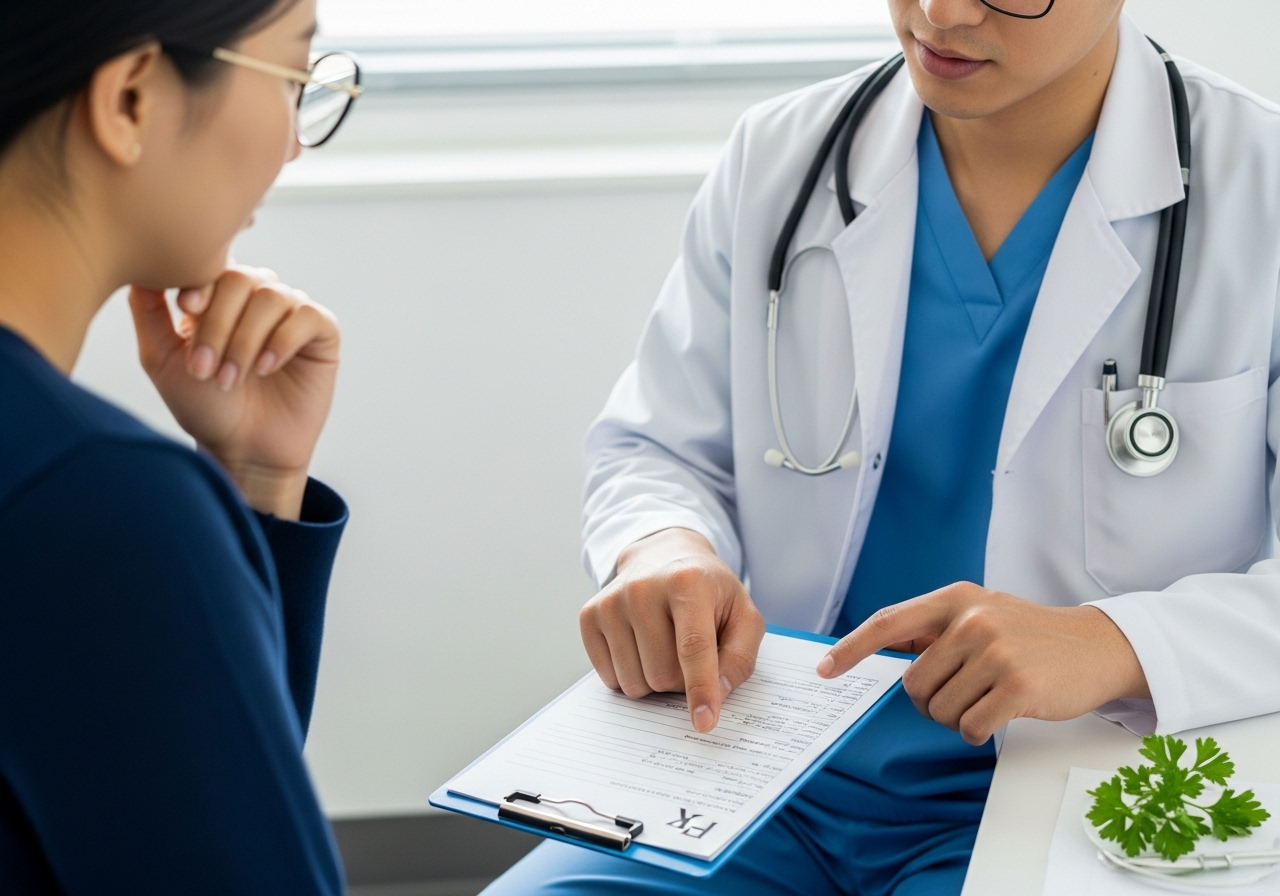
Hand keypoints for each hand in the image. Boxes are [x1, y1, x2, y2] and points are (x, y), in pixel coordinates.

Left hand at [128, 264, 339, 518]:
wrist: (244, 449)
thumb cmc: (203, 407)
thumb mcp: (162, 358)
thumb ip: (148, 312)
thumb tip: (137, 268)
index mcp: (221, 296)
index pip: (213, 268)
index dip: (201, 284)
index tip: (186, 309)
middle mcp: (258, 297)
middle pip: (241, 280)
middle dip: (219, 324)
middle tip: (204, 369)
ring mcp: (292, 312)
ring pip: (272, 297)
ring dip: (246, 340)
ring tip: (231, 379)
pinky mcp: (323, 333)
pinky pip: (308, 316)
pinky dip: (283, 340)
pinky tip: (266, 368)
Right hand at [579, 528, 765, 732]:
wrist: (663, 556)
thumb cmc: (708, 592)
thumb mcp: (742, 615)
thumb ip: (740, 657)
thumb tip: (718, 695)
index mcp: (688, 583)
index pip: (693, 648)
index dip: (701, 689)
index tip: (705, 722)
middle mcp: (643, 589)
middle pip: (662, 675)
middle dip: (681, 682)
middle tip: (689, 655)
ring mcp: (611, 602)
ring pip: (633, 682)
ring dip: (654, 681)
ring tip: (664, 647)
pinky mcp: (590, 616)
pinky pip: (609, 678)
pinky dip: (629, 675)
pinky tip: (640, 645)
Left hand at [816, 583, 1150, 745]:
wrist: (1098, 646)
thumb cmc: (1030, 635)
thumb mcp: (981, 613)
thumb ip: (936, 629)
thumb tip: (885, 655)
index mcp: (955, 599)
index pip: (889, 623)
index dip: (851, 648)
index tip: (825, 669)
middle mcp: (972, 620)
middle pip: (913, 684)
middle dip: (930, 702)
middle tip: (963, 694)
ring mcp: (995, 652)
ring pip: (940, 710)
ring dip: (958, 717)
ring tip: (988, 698)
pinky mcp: (1017, 686)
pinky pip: (970, 727)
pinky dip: (979, 731)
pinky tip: (1002, 713)